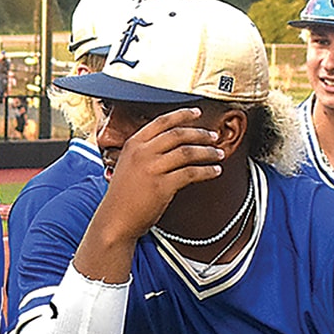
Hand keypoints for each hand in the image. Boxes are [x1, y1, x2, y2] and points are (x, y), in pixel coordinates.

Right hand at [94, 108, 224, 241]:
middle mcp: (142, 153)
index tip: (197, 113)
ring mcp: (152, 169)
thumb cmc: (123, 197)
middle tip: (214, 136)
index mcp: (133, 144)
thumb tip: (170, 144)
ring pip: (187, 152)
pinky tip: (215, 171)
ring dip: (207, 152)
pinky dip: (206, 171)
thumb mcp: (128, 165)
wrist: (115, 220)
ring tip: (218, 154)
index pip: (162, 121)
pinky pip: (190, 173)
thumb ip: (144, 152)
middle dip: (200, 133)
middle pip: (178, 134)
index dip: (182, 115)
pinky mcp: (162, 186)